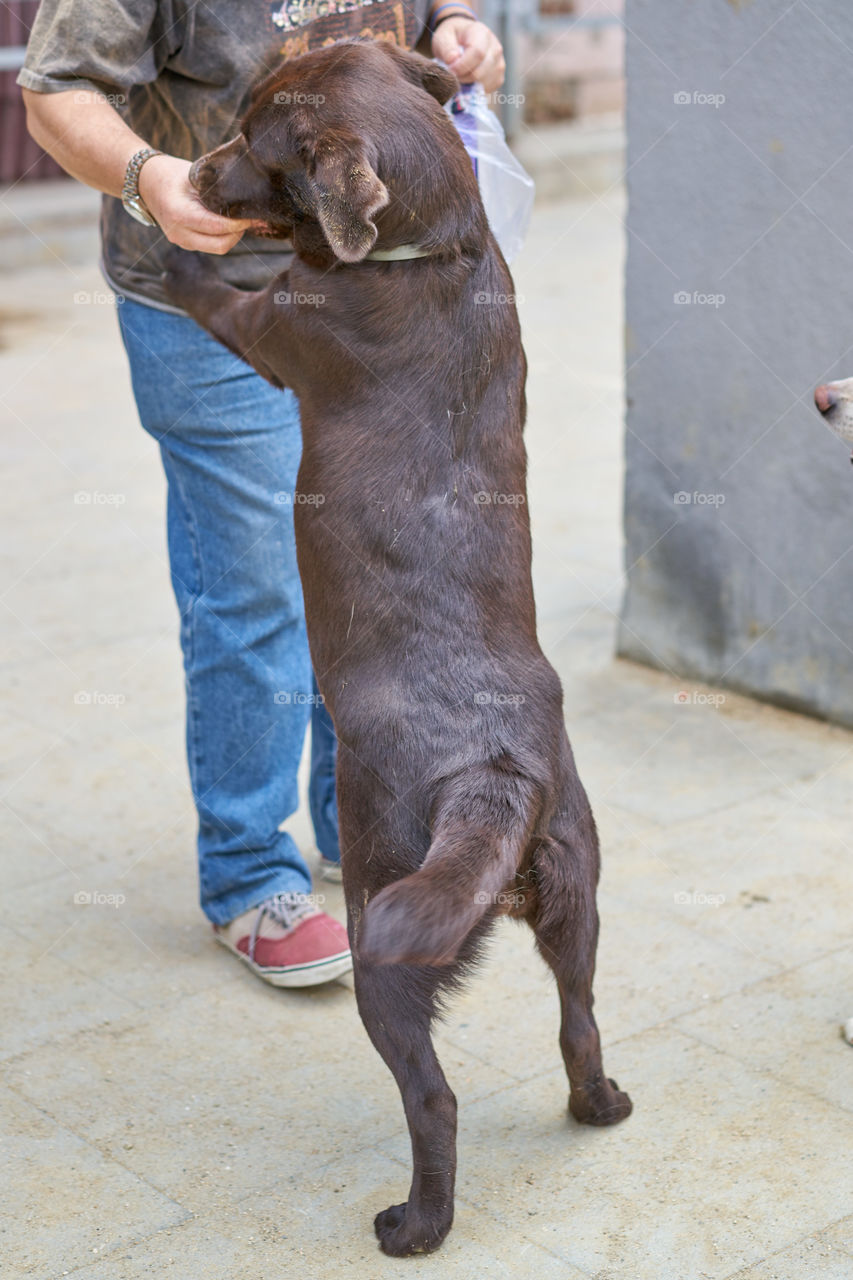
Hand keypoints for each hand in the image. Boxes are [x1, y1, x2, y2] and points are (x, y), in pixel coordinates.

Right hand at [138, 154, 258, 254]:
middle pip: (220, 245)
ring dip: (231, 236)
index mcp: (179, 214)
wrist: (145, 182)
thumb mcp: (194, 176)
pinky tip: (227, 223)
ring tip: (240, 220)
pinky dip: (221, 237)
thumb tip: (244, 198)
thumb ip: (216, 189)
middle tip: (249, 219)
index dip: (238, 223)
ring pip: (216, 248)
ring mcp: (181, 241)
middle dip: (238, 234)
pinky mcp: (184, 243)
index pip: (217, 227)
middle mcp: (179, 233)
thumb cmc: (170, 174)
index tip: (251, 215)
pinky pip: (209, 245)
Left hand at [431, 17, 505, 93]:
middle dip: (463, 77)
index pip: (477, 53)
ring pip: (485, 83)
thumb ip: (447, 48)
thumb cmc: (453, 38)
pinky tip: (468, 80)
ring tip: (460, 76)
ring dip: (469, 84)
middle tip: (453, 75)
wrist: (463, 40)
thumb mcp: (444, 37)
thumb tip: (453, 60)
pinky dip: (476, 89)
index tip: (450, 70)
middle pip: (481, 71)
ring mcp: (499, 63)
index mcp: (482, 33)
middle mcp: (495, 48)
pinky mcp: (499, 77)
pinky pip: (488, 89)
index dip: (462, 66)